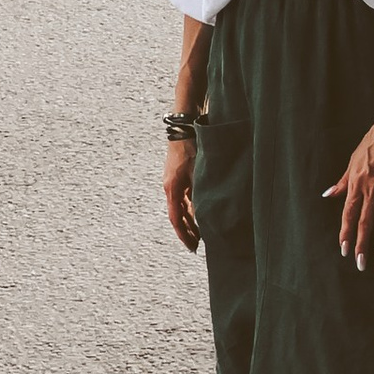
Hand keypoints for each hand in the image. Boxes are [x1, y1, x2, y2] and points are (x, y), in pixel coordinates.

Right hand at [164, 137, 200, 252]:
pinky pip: (182, 198)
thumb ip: (199, 192)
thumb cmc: (191, 147)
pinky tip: (198, 214)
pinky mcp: (177, 176)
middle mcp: (170, 187)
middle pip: (178, 215)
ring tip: (199, 234)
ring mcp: (172, 181)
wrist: (183, 126)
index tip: (191, 246)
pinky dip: (189, 208)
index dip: (184, 234)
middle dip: (187, 232)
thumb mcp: (197, 171)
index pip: (176, 218)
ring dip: (189, 221)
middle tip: (196, 246)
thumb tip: (204, 213)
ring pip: (180, 207)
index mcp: (172, 188)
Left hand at [325, 112, 373, 271]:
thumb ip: (342, 181)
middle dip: (362, 245)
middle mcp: (372, 190)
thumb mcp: (352, 160)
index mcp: (357, 184)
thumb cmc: (373, 142)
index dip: (346, 233)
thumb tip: (327, 195)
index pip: (348, 214)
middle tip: (361, 265)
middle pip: (365, 223)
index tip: (344, 250)